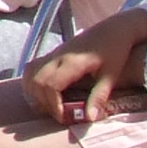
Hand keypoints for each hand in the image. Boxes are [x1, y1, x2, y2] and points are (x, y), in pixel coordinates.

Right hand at [22, 30, 140, 124]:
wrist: (114, 28)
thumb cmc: (116, 50)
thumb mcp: (111, 76)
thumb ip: (98, 97)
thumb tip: (90, 119)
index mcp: (73, 62)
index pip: (50, 85)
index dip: (53, 104)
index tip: (63, 117)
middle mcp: (58, 56)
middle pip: (37, 81)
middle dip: (44, 102)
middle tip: (59, 114)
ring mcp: (53, 53)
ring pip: (30, 73)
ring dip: (35, 92)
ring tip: (50, 104)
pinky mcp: (53, 53)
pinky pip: (33, 68)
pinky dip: (33, 82)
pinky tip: (45, 92)